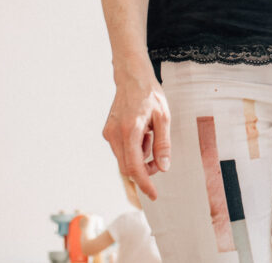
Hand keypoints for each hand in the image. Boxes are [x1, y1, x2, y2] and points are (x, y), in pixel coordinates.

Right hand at [102, 70, 170, 199]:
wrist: (132, 77)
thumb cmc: (150, 94)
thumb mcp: (164, 117)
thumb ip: (163, 143)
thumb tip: (163, 167)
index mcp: (130, 130)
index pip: (134, 166)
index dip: (144, 183)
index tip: (153, 194)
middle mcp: (115, 134)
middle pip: (127, 167)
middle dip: (144, 169)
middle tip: (159, 158)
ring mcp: (109, 133)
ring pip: (125, 159)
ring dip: (140, 156)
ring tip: (151, 134)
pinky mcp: (108, 132)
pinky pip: (122, 150)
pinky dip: (134, 149)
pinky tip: (142, 132)